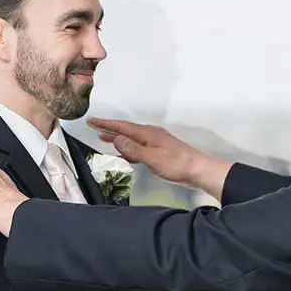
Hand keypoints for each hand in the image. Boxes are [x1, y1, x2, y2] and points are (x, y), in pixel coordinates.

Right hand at [88, 118, 230, 197]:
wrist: (198, 170)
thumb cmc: (177, 164)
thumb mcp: (152, 157)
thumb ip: (133, 149)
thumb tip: (116, 139)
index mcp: (147, 133)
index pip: (122, 127)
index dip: (106, 124)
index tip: (91, 121)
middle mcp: (150, 135)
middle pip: (125, 130)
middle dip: (109, 129)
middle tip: (93, 127)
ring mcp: (155, 143)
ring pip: (131, 139)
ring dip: (117, 139)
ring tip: (103, 138)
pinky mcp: (158, 152)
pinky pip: (137, 148)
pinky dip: (127, 149)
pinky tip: (124, 154)